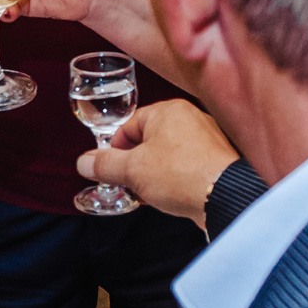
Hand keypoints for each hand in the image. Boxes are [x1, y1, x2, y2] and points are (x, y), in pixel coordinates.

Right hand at [76, 99, 240, 229]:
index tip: (112, 168)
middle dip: (135, 163)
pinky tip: (170, 195)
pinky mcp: (217, 160)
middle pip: (149, 139)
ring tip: (149, 192)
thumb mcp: (132, 170)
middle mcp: (190, 118)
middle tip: (129, 183)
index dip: (116, 148)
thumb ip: (104, 164)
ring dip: (154, 173)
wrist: (223, 197)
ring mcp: (207, 138)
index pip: (130, 124)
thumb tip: (84, 163)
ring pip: (168, 154)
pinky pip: (186, 165)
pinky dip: (174, 178)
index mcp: (168, 110)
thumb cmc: (179, 175)